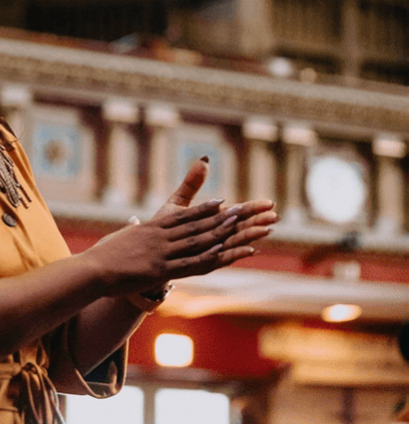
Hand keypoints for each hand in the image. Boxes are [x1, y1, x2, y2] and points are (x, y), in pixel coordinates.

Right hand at [86, 198, 248, 296]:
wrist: (93, 269)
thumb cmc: (103, 256)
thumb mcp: (121, 237)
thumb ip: (132, 230)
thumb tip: (134, 222)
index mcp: (150, 228)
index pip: (182, 216)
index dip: (202, 210)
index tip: (219, 202)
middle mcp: (158, 236)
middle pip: (194, 225)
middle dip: (217, 218)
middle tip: (238, 209)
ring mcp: (160, 252)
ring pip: (195, 241)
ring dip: (218, 233)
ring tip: (237, 225)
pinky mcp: (159, 269)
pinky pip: (188, 262)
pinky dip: (206, 256)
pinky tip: (220, 250)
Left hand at [149, 157, 278, 275]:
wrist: (148, 252)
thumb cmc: (165, 227)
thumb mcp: (179, 202)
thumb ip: (192, 183)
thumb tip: (204, 160)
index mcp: (212, 220)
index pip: (238, 212)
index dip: (254, 208)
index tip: (270, 202)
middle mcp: (215, 235)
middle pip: (241, 226)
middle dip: (258, 221)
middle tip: (275, 216)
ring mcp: (211, 250)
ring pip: (235, 242)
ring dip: (251, 237)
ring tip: (266, 231)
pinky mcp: (203, 263)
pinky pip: (221, 259)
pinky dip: (236, 254)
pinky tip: (249, 251)